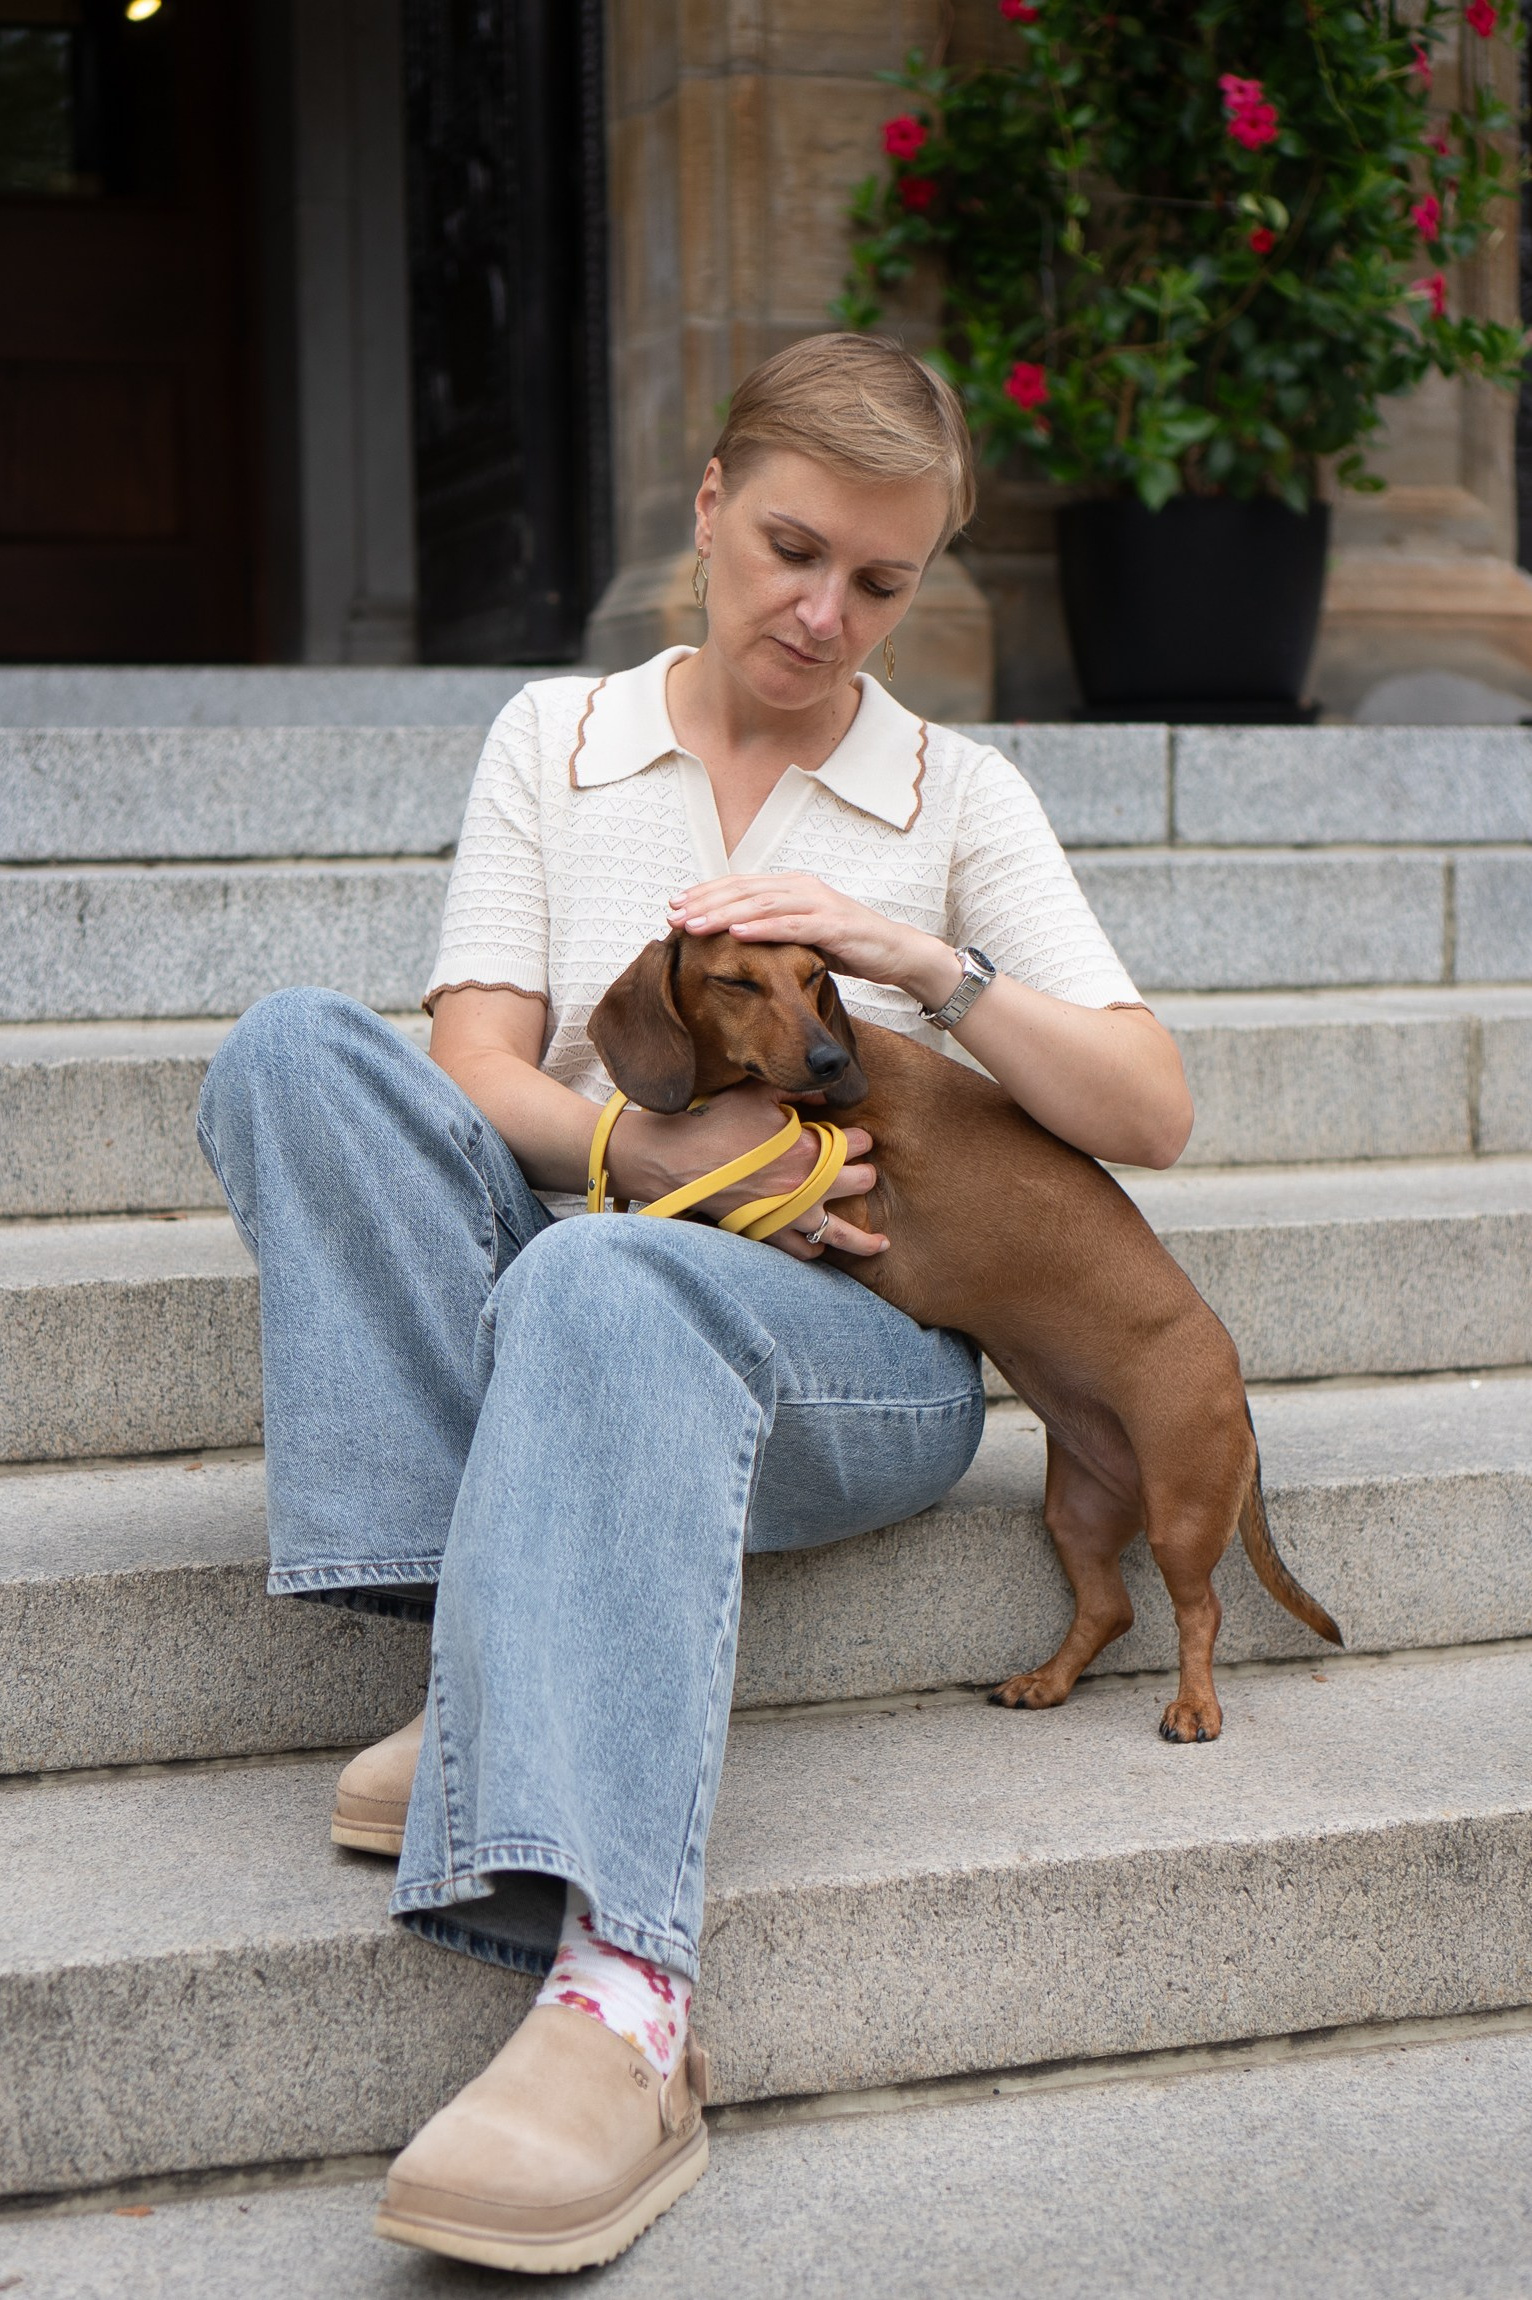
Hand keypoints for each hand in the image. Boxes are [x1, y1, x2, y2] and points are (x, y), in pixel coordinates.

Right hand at [605, 1079, 887, 1259]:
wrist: (676, 1159)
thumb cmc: (715, 1122)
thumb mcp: (758, 1093)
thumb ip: (797, 1090)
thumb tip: (826, 1092)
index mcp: (808, 1147)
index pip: (856, 1144)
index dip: (861, 1139)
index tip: (858, 1139)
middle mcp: (807, 1184)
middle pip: (861, 1182)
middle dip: (865, 1174)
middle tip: (862, 1172)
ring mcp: (790, 1214)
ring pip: (843, 1234)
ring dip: (865, 1238)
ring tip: (881, 1243)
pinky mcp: (770, 1232)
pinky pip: (805, 1251)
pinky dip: (817, 1249)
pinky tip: (824, 1245)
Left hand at [667, 873, 960, 1009]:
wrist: (897, 952)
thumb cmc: (849, 945)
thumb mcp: (804, 934)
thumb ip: (774, 929)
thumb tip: (736, 938)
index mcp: (792, 887)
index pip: (741, 885)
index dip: (706, 893)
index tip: (675, 905)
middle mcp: (801, 888)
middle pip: (744, 891)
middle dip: (705, 902)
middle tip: (672, 914)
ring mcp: (817, 904)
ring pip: (761, 905)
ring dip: (724, 914)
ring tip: (693, 924)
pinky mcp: (832, 925)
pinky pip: (790, 926)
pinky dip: (761, 929)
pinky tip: (736, 934)